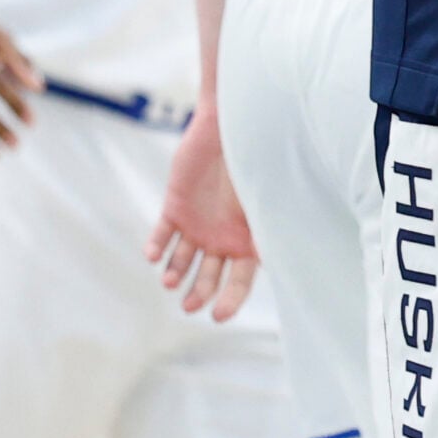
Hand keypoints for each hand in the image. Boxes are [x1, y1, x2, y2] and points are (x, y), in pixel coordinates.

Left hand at [146, 107, 259, 322]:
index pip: (241, 279)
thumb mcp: (270, 195)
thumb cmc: (258, 157)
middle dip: (199, 293)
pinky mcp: (175, 208)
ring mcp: (197, 224)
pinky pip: (162, 234)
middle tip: (189, 305)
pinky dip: (155, 247)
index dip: (231, 299)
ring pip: (182, 261)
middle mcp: (223, 236)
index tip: (219, 316)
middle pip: (209, 276)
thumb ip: (273, 225)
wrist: (232, 121)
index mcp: (249, 237)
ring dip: (175, 273)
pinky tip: (153, 256)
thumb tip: (285, 256)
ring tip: (170, 279)